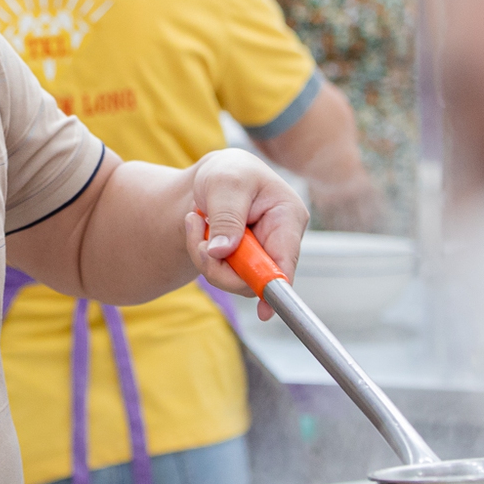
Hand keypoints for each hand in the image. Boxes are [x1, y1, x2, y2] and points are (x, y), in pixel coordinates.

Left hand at [184, 150, 306, 321]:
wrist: (211, 178)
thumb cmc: (226, 173)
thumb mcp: (225, 184)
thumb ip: (227, 217)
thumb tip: (222, 252)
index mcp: (287, 217)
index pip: (286, 260)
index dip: (275, 285)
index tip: (265, 311)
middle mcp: (279, 240)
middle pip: (255, 277)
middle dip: (218, 263)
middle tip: (196, 231)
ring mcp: (262, 255)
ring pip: (234, 279)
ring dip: (205, 256)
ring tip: (195, 221)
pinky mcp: (245, 264)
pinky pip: (222, 274)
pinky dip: (203, 256)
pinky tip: (199, 229)